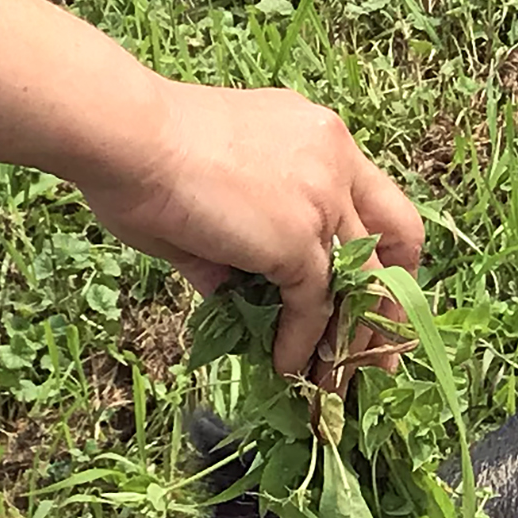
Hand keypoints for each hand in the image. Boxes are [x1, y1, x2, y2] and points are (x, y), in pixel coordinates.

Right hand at [82, 80, 427, 376]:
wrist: (123, 135)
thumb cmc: (143, 153)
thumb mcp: (212, 191)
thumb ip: (236, 241)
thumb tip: (234, 293)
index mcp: (319, 137)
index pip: (378, 200)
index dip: (383, 254)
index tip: (372, 297)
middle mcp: (334, 159)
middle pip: (394, 240)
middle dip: (389, 304)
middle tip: (375, 356)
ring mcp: (321, 198)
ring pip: (363, 282)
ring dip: (351, 340)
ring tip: (334, 382)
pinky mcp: (297, 238)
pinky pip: (313, 305)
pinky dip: (302, 344)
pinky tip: (286, 366)